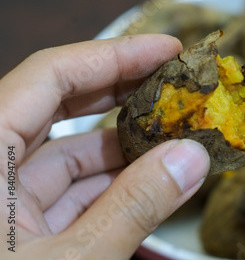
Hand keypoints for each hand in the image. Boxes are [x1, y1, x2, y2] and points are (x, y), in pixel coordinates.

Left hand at [0, 35, 209, 258]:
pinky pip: (67, 192)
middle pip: (57, 106)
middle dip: (122, 93)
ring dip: (125, 147)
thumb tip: (192, 158)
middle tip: (174, 81)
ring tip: (176, 137)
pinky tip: (152, 180)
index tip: (168, 50)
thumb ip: (133, 208)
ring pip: (67, 155)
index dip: (113, 55)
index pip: (48, 76)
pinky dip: (111, 185)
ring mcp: (0, 200)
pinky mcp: (15, 228)